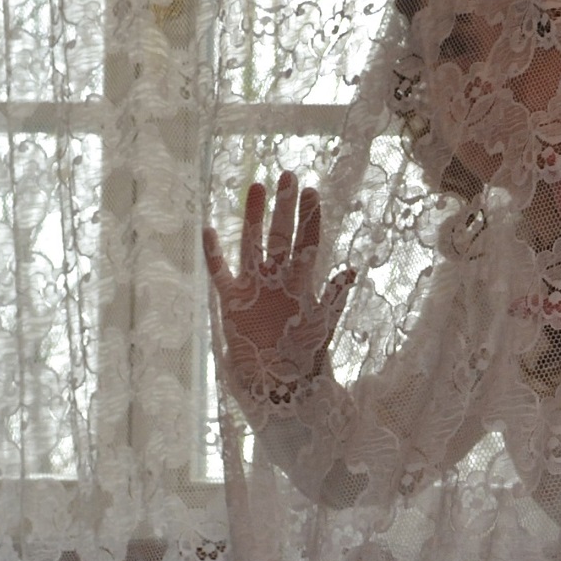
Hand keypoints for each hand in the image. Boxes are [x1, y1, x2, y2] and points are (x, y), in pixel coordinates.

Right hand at [203, 171, 354, 409]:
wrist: (279, 385)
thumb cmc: (305, 356)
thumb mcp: (322, 325)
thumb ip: (333, 297)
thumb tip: (351, 269)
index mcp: (301, 282)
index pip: (307, 243)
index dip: (309, 218)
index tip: (311, 191)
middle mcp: (277, 279)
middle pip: (280, 235)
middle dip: (284, 206)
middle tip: (287, 174)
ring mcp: (253, 287)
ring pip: (251, 244)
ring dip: (253, 217)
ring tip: (256, 186)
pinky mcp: (231, 302)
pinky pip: (220, 272)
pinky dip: (214, 253)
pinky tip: (209, 229)